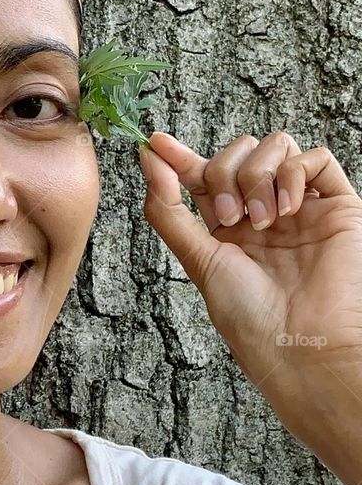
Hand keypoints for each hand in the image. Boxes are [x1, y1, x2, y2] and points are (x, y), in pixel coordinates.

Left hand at [138, 129, 361, 433]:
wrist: (302, 342)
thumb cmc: (252, 317)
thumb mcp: (197, 260)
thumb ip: (169, 209)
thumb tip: (148, 161)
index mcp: (228, 230)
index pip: (203, 178)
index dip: (179, 157)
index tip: (156, 142)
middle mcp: (263, 214)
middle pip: (237, 154)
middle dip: (223, 175)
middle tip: (230, 218)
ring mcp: (300, 207)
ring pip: (274, 147)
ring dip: (257, 176)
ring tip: (262, 220)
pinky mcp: (336, 205)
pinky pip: (315, 159)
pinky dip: (294, 172)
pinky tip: (287, 208)